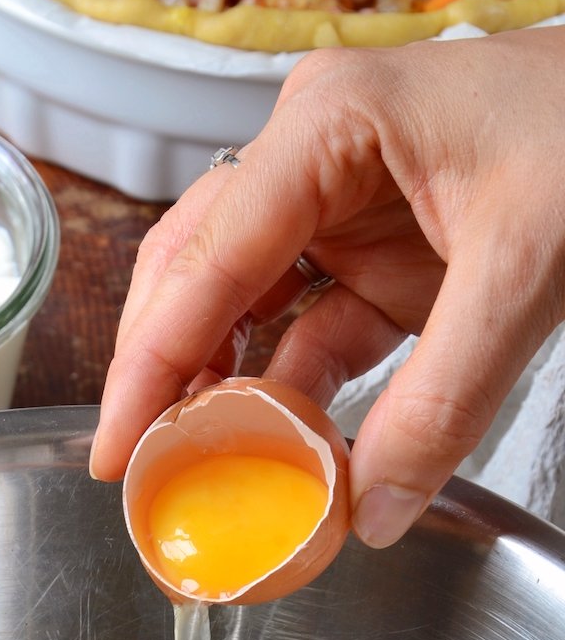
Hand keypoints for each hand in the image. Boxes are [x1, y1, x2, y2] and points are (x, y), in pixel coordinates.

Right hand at [92, 27, 564, 548]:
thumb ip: (446, 399)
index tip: (115, 450)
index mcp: (325, 126)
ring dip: (228, 396)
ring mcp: (341, 210)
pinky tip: (282, 456)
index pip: (206, 258)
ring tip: (201, 477)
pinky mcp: (380, 258)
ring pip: (246, 313)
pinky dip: (296, 400)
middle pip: (198, 277)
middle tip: (139, 472)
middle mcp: (312, 160)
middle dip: (165, 378)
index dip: (150, 364)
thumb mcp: (527, 270)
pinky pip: (313, 337)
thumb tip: (374, 512)